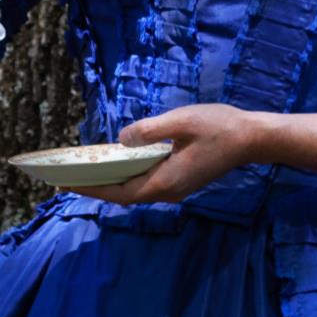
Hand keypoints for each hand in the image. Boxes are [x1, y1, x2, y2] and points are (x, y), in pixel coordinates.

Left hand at [64, 105, 264, 204]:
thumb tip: (122, 140)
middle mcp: (168, 190)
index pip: (121, 192)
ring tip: (82, 171)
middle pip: (124, 194)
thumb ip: (149, 131)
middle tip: (64, 178)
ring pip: (134, 189)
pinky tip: (113, 163)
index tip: (66, 184)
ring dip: (109, 182)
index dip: (92, 189)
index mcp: (166, 181)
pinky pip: (145, 182)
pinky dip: (125, 176)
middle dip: (94, 187)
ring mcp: (175, 187)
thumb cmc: (218, 127)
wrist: (252, 137)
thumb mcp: (181, 121)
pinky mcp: (180, 179)